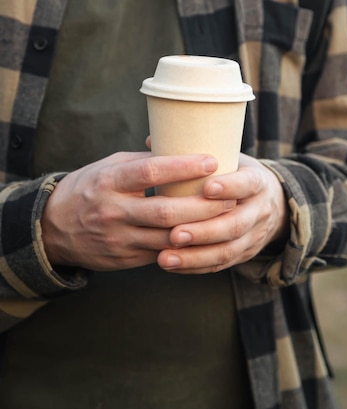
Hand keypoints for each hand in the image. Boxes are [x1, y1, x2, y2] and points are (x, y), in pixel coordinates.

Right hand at [41, 152, 234, 270]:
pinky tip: (206, 238)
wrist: (53, 228)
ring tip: (227, 218)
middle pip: (166, 211)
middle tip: (231, 196)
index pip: (151, 172)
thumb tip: (181, 149)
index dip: (184, 167)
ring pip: (168, 238)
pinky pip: (161, 254)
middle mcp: (113, 211)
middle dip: (203, 205)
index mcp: (109, 181)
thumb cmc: (89, 188)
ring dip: (201, 229)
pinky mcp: (124, 259)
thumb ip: (143, 163)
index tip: (212, 161)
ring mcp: (118, 238)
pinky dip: (185, 247)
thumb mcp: (109, 167)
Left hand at [157, 154, 288, 273]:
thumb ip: (197, 151)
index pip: (248, 184)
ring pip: (227, 250)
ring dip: (195, 255)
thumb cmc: (237, 174)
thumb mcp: (230, 158)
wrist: (271, 202)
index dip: (230, 187)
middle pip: (235, 225)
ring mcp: (254, 235)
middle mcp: (259, 210)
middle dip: (204, 231)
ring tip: (165, 257)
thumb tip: (152, 139)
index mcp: (257, 181)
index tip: (206, 188)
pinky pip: (220, 264)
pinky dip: (195, 266)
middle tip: (174, 233)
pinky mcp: (244, 254)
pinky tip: (171, 265)